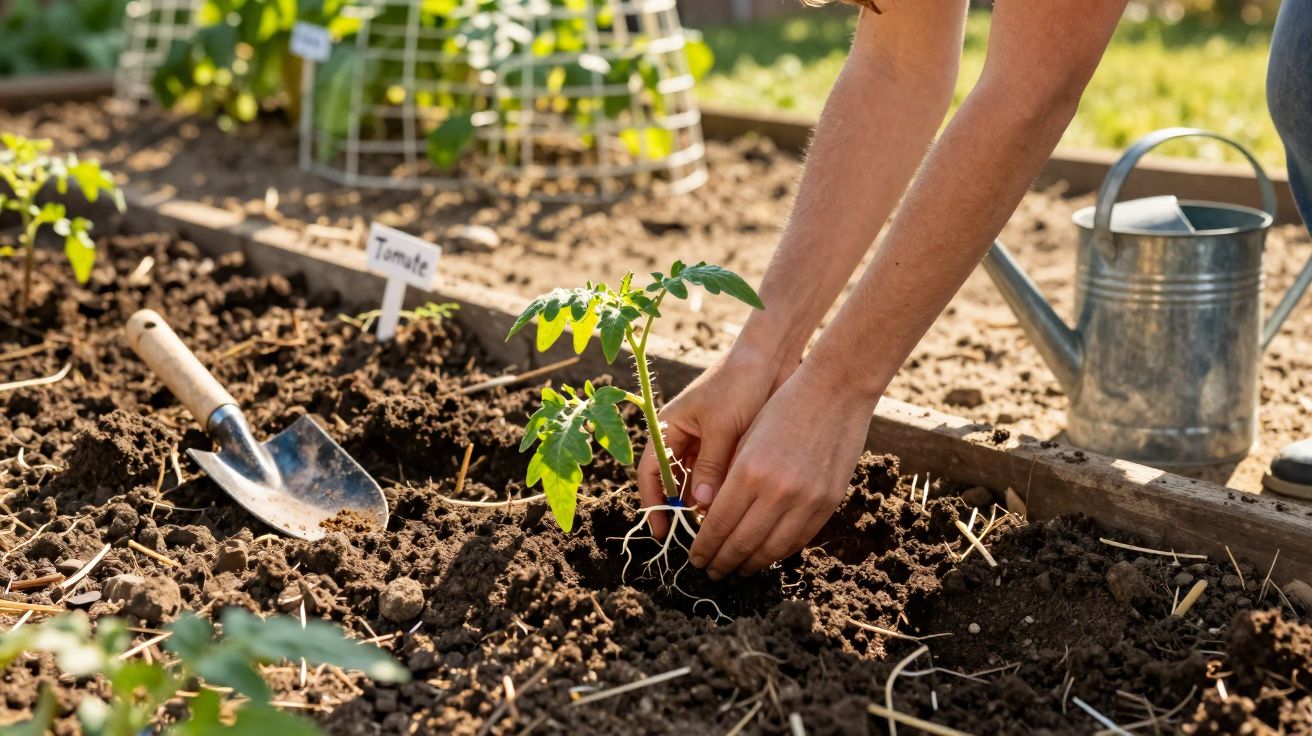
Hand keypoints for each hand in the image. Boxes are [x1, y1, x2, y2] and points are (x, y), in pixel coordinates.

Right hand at [636, 345, 794, 536]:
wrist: (771, 357)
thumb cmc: (738, 383)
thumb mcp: (721, 426)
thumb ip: (710, 466)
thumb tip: (700, 505)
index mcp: (669, 426)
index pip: (651, 472)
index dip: (653, 502)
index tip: (661, 531)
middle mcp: (684, 437)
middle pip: (675, 482)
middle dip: (682, 510)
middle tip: (694, 539)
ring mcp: (707, 442)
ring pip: (699, 484)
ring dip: (706, 504)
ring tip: (716, 529)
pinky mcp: (730, 446)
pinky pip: (721, 477)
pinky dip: (725, 493)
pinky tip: (734, 510)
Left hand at [687, 364, 878, 578]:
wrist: (835, 391)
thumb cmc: (783, 407)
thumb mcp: (746, 440)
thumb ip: (730, 480)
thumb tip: (713, 518)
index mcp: (748, 472)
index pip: (718, 524)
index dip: (705, 547)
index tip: (695, 558)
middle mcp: (776, 491)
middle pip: (741, 543)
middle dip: (722, 562)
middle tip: (711, 572)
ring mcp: (806, 500)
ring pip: (771, 549)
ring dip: (750, 565)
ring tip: (736, 571)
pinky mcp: (828, 503)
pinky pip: (799, 539)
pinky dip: (779, 552)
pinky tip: (766, 555)